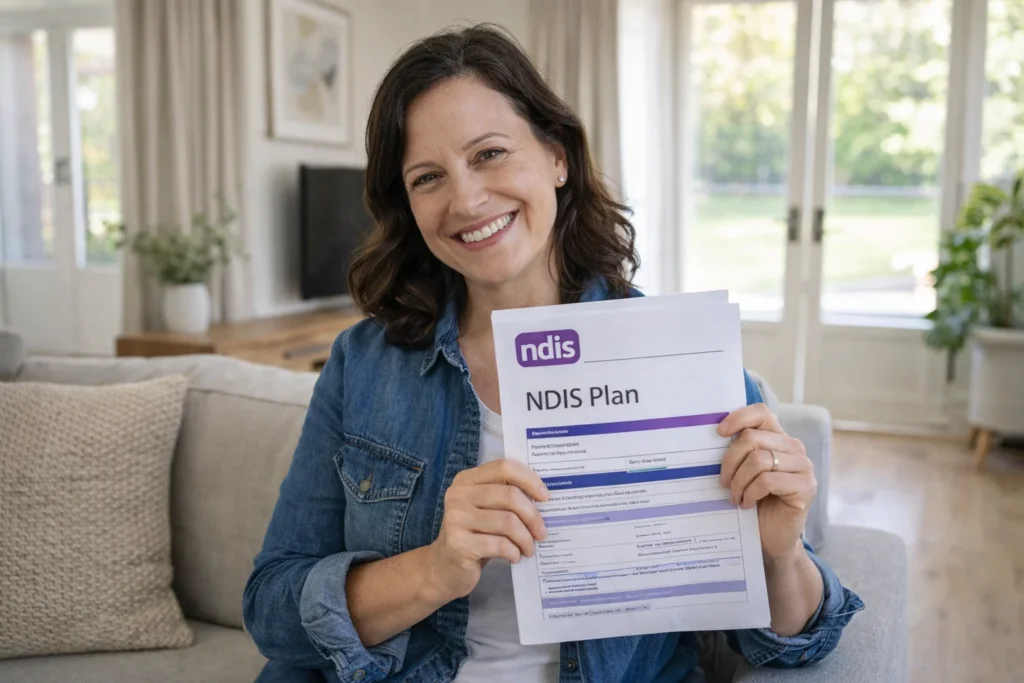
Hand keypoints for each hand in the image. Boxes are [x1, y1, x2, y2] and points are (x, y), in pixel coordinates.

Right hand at [426, 459, 548, 601]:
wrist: (444, 567)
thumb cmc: (474, 535)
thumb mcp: (486, 510)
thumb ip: (506, 497)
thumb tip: (544, 496)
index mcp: (467, 479)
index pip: (504, 467)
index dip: (529, 479)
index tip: (545, 497)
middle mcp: (458, 494)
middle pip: (510, 495)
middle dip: (533, 516)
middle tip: (541, 532)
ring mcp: (456, 519)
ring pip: (508, 521)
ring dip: (526, 538)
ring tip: (529, 548)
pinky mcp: (459, 544)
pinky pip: (500, 544)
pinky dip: (514, 552)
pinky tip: (515, 556)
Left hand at [717, 403, 816, 559]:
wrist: (770, 537)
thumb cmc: (754, 502)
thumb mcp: (743, 472)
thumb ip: (739, 452)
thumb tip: (713, 433)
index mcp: (778, 438)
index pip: (762, 413)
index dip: (739, 417)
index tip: (719, 433)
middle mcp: (794, 448)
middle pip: (752, 438)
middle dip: (730, 461)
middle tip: (724, 482)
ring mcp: (803, 467)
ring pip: (758, 460)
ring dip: (739, 481)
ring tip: (735, 496)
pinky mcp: (806, 487)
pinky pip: (767, 481)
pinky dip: (750, 493)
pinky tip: (746, 504)